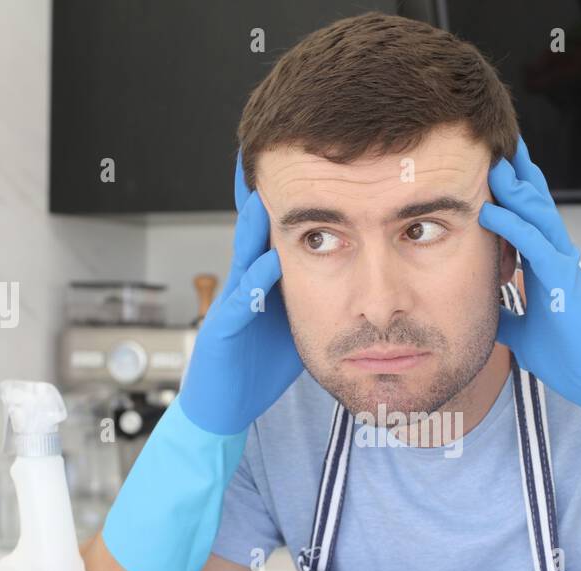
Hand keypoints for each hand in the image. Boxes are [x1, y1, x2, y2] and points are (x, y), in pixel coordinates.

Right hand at [177, 150, 302, 434]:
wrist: (224, 405)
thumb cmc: (258, 362)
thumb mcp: (297, 319)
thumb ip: (318, 291)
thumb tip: (357, 268)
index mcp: (263, 278)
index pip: (278, 229)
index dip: (291, 199)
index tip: (309, 162)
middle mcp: (245, 283)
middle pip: (255, 230)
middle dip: (264, 194)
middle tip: (275, 154)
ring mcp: (231, 303)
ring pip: (243, 256)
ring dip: (254, 227)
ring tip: (268, 196)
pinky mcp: (223, 330)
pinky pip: (239, 302)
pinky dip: (255, 282)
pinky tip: (270, 262)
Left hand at [479, 136, 580, 408]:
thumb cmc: (574, 361)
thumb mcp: (526, 338)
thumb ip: (507, 318)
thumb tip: (484, 312)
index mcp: (550, 269)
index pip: (530, 220)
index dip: (515, 193)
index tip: (496, 166)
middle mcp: (560, 260)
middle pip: (537, 206)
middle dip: (518, 174)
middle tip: (496, 142)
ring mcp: (566, 269)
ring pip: (540, 216)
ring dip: (514, 189)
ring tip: (491, 162)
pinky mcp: (566, 286)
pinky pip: (537, 247)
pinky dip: (513, 227)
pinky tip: (491, 210)